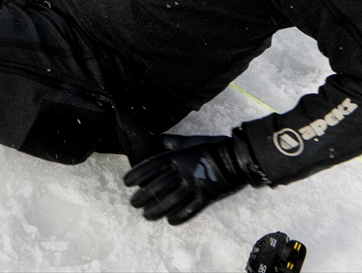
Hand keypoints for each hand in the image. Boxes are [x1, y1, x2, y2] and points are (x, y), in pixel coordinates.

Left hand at [123, 133, 259, 224]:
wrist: (235, 158)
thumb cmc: (208, 148)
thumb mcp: (187, 142)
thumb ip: (170, 143)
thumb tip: (154, 140)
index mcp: (177, 157)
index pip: (152, 166)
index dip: (138, 174)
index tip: (127, 182)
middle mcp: (184, 171)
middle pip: (159, 186)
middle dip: (143, 196)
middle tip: (134, 203)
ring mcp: (196, 185)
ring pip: (172, 201)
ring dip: (157, 210)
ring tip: (146, 216)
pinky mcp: (208, 197)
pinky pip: (191, 210)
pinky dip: (179, 217)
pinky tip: (170, 221)